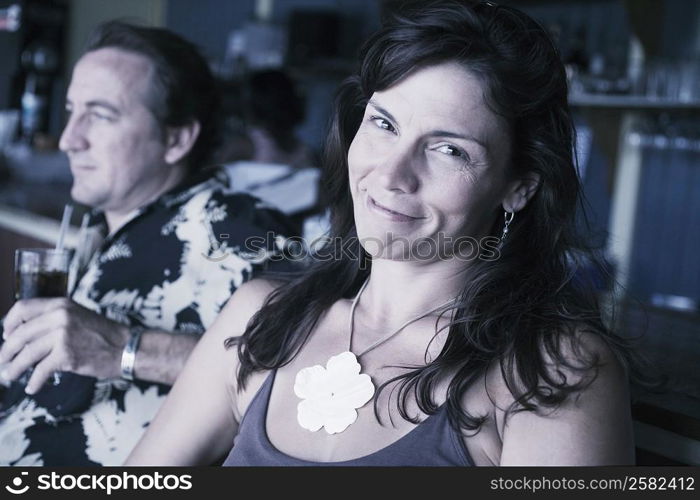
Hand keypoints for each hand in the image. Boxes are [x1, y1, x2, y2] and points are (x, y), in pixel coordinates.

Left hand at [0, 298, 129, 393]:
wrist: (127, 347)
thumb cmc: (104, 335)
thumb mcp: (78, 316)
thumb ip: (55, 319)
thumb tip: (26, 335)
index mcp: (61, 304)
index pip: (22, 308)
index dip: (9, 323)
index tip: (6, 335)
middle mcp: (60, 316)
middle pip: (20, 334)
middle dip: (7, 351)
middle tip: (3, 362)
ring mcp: (63, 335)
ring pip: (26, 353)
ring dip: (15, 368)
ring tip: (10, 376)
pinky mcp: (67, 354)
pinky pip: (40, 370)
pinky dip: (34, 382)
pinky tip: (32, 387)